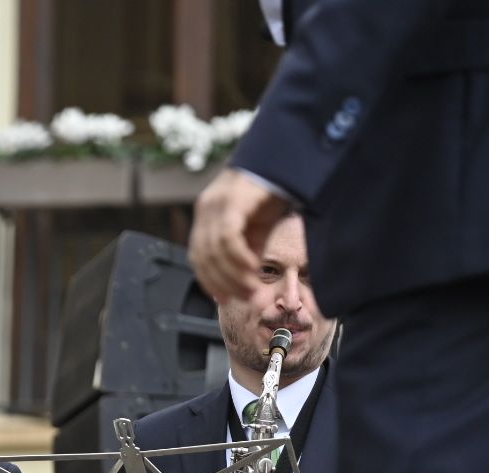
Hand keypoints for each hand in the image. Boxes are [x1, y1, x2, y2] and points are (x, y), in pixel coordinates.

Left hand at [188, 169, 291, 303]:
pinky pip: (227, 237)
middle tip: (246, 298)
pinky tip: (252, 269)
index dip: (210, 281)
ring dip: (233, 276)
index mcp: (208, 215)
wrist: (290, 157)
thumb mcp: (259, 227)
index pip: (198, 257)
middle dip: (224, 283)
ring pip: (215, 251)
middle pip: (203, 258)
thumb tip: (246, 280)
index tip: (224, 300)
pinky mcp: (231, 199)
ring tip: (252, 288)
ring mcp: (216, 202)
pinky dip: (238, 258)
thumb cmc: (275, 190)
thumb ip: (248, 252)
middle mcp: (206, 208)